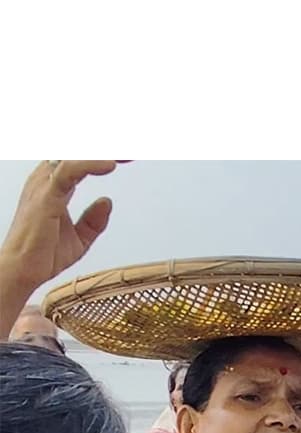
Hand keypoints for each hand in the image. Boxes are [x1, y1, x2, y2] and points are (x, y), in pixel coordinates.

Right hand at [1, 161, 124, 293]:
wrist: (23, 271)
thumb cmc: (42, 255)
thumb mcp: (79, 238)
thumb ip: (93, 220)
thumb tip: (107, 201)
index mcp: (54, 186)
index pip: (78, 158)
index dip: (103, 154)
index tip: (129, 155)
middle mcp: (47, 180)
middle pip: (74, 151)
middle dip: (104, 147)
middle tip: (131, 150)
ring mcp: (45, 186)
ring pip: (72, 155)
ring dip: (101, 151)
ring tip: (125, 153)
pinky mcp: (46, 196)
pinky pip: (68, 171)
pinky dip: (90, 164)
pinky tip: (111, 164)